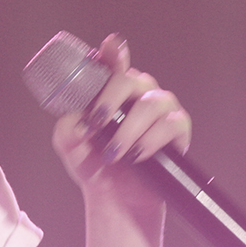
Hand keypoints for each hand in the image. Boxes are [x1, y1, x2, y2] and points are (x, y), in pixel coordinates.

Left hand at [50, 34, 191, 210]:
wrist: (115, 198)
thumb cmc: (94, 164)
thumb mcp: (70, 145)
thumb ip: (68, 127)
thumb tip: (78, 121)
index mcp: (110, 90)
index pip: (112, 64)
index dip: (113, 54)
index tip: (111, 48)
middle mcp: (137, 93)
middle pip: (129, 79)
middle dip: (110, 100)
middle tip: (96, 123)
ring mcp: (160, 108)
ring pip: (149, 105)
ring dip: (128, 130)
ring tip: (114, 153)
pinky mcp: (177, 129)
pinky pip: (170, 125)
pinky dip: (150, 140)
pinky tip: (137, 154)